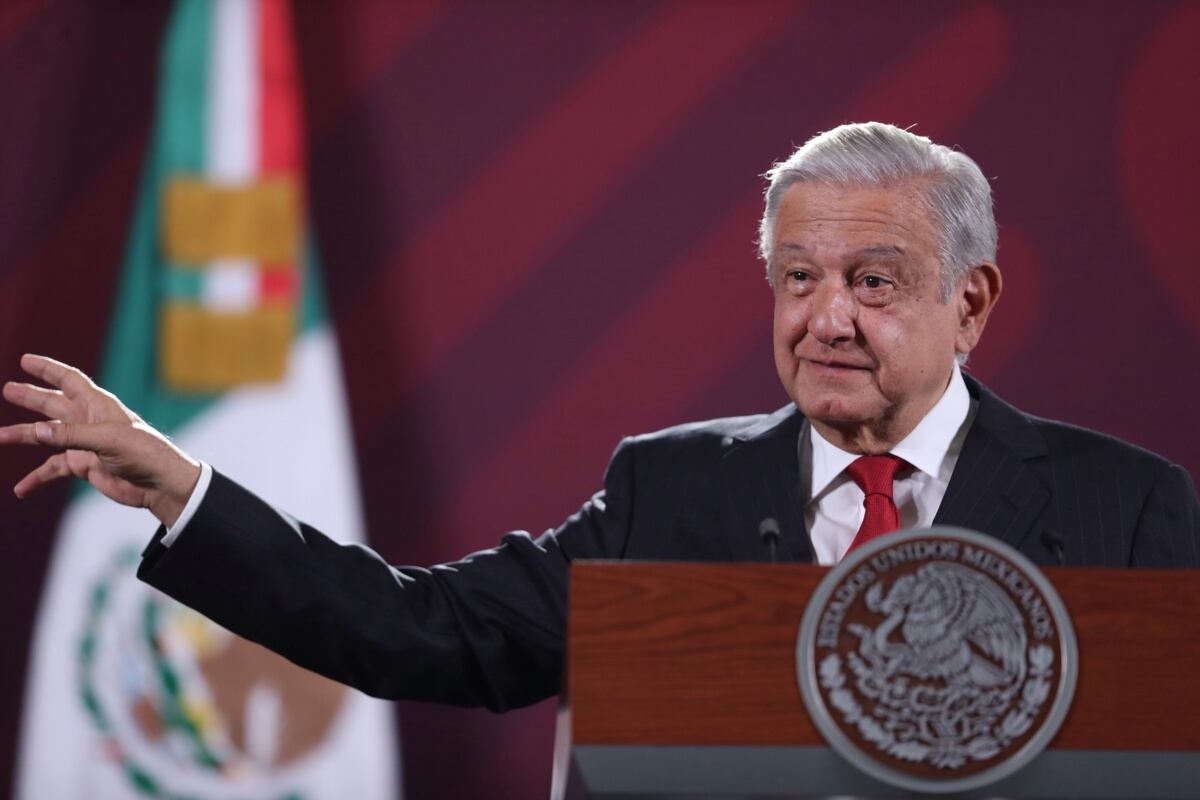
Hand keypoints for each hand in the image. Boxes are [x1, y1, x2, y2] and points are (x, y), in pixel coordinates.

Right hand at [0, 354, 200, 526]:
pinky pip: (53, 469)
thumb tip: (36, 431)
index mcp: (98, 405)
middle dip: (31, 397)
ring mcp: (85, 443)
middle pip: (53, 404)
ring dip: (24, 436)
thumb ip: (72, 434)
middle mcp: (89, 421)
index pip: (70, 380)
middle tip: (8, 390)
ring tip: (0, 436)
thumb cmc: (143, 453)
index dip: (48, 369)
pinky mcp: (84, 465)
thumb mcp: (108, 440)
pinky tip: (21, 488)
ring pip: (47, 436)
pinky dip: (37, 477)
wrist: (159, 484)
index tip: (26, 359)